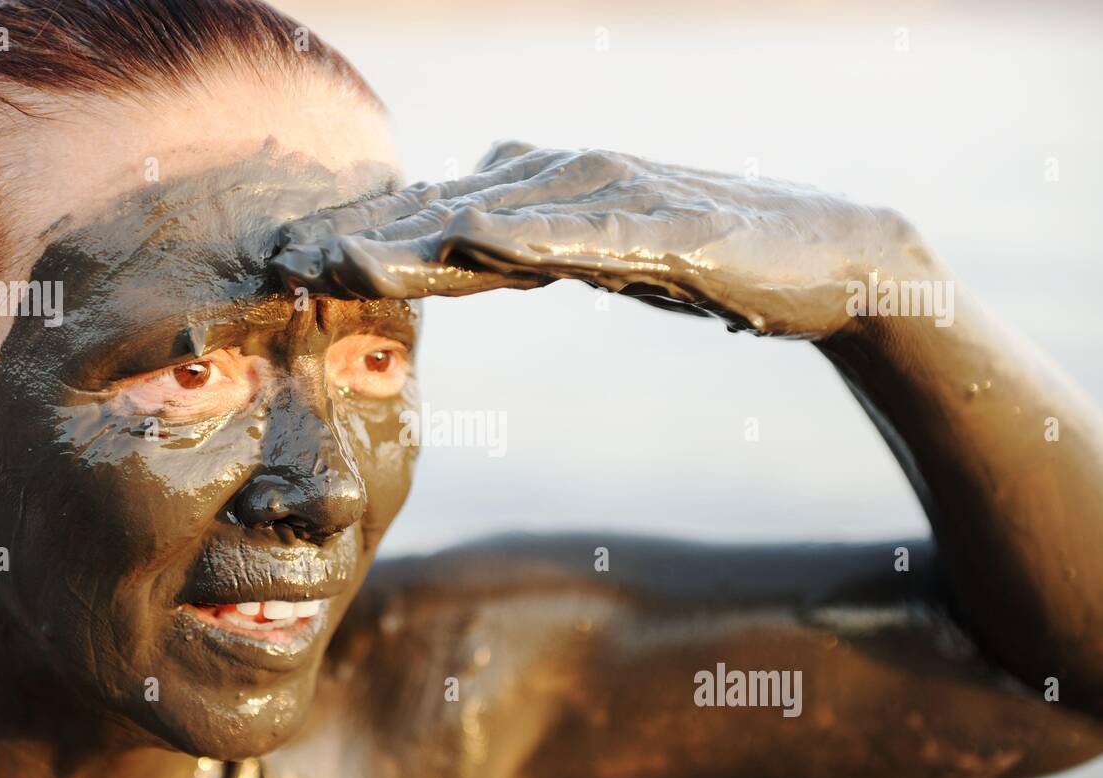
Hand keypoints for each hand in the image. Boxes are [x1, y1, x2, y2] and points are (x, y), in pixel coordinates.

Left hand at [273, 141, 928, 340]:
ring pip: (501, 219)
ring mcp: (619, 198)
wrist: (833, 259)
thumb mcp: (609, 249)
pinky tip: (476, 239)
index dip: (365, 236)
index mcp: (550, 191)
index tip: (289, 262)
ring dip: (416, 236)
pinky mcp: (670, 225)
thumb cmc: (716, 258)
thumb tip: (476, 227)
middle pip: (450, 211)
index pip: (441, 216)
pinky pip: (588, 234)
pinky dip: (528, 235)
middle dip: (362, 236)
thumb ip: (539, 236)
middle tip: (280, 259)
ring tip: (342, 257)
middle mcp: (571, 180)